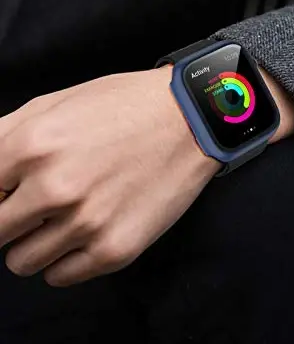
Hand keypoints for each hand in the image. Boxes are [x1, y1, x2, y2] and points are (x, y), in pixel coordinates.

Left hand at [0, 67, 219, 285]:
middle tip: (41, 201)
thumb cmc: (125, 107)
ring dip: (37, 240)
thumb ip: (3, 138)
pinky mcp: (114, 249)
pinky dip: (66, 257)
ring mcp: (86, 223)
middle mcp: (54, 189)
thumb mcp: (56, 103)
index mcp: (32, 146)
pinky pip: (60, 276)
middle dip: (12, 217)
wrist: (188, 120)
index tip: (12, 190)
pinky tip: (89, 227)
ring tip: (69, 213)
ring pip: (21, 261)